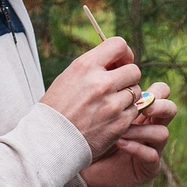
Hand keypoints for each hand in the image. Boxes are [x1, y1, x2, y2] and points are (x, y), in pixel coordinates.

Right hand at [40, 37, 145, 155]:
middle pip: (134, 71)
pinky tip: (111, 117)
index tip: (120, 63)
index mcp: (85, 66)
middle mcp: (101, 83)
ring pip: (136, 91)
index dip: (125, 54)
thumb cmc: (58, 108)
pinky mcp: (119, 123)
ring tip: (110, 104)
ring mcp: (112, 104)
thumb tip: (118, 61)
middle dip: (128, 78)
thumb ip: (94, 67)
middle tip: (117, 86)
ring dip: (127, 97)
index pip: (119, 45)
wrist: (50, 141)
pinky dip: (126, 113)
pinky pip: (135, 111)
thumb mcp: (69, 78)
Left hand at [80, 85, 175, 186]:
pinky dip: (137, 148)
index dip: (154, 88)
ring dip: (142, 129)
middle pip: (170, 109)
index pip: (161, 92)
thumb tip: (107, 61)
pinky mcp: (147, 167)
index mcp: (142, 109)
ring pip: (162, 132)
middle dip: (160, 105)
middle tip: (144, 107)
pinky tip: (120, 143)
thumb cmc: (86, 131)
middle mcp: (150, 126)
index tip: (132, 85)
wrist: (80, 162)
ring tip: (121, 130)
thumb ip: (105, 88)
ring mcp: (151, 147)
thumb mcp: (94, 106)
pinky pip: (152, 156)